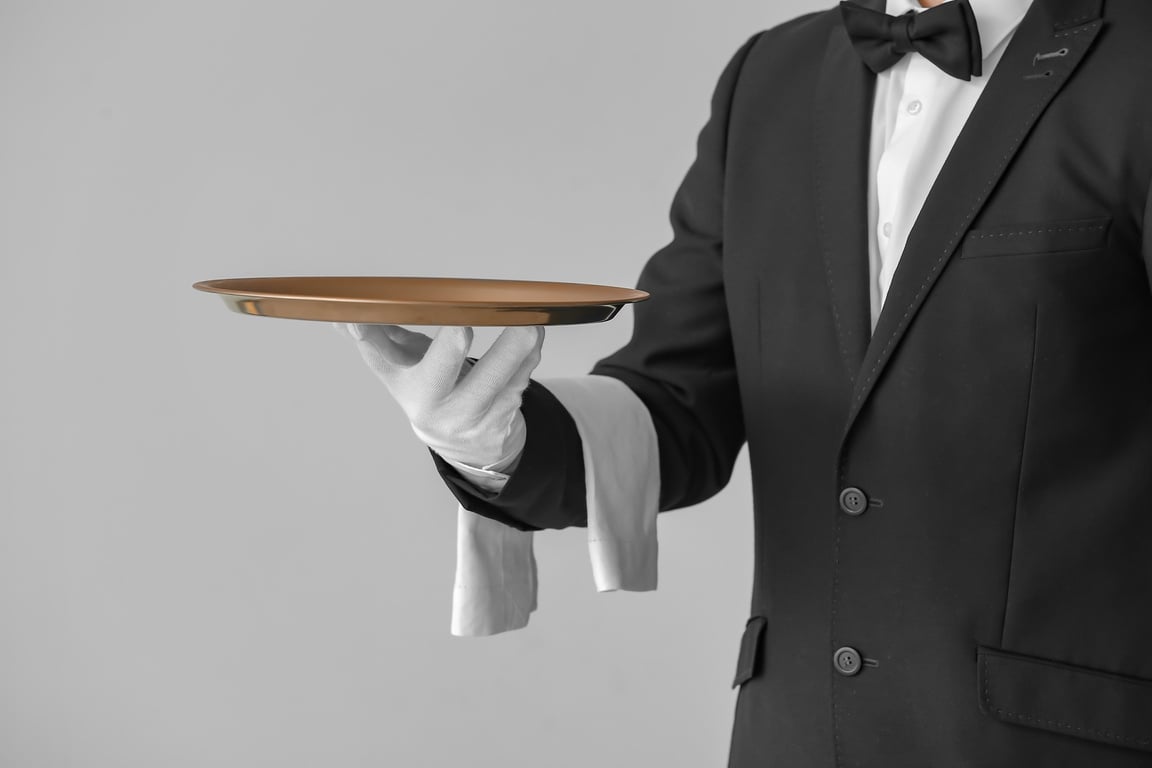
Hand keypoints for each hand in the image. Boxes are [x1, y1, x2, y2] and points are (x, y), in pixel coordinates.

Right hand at [333, 323, 545, 469]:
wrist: (461, 441)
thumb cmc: (430, 388)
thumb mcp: (401, 367)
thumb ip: (377, 336)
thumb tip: (339, 311)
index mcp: (403, 383)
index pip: (379, 356)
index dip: (367, 337)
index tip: (356, 318)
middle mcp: (431, 405)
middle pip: (441, 371)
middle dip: (451, 348)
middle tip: (463, 324)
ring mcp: (466, 418)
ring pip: (494, 377)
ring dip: (515, 346)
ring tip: (529, 322)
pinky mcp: (498, 424)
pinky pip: (519, 384)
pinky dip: (528, 358)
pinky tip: (532, 339)